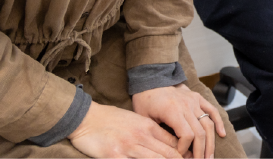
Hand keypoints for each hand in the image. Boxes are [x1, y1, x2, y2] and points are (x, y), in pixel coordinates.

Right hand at [68, 101, 183, 158]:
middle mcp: (142, 135)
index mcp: (149, 127)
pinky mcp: (114, 155)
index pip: (174, 143)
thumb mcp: (136, 122)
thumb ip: (152, 132)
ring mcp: (129, 146)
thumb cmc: (112, 120)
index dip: (185, 155)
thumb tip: (170, 145)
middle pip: (169, 153)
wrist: (87, 118)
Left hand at [131, 84, 225, 158]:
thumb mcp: (145, 119)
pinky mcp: (198, 98)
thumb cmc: (145, 100)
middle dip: (200, 151)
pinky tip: (221, 135)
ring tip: (209, 157)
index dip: (184, 150)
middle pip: (200, 132)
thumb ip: (158, 134)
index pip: (187, 135)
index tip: (178, 157)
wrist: (151, 79)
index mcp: (173, 111)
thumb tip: (166, 152)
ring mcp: (195, 101)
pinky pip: (212, 111)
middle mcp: (187, 105)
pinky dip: (219, 123)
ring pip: (208, 124)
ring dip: (210, 143)